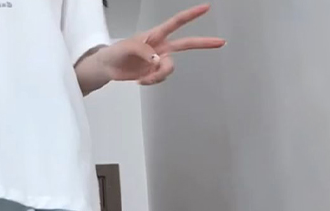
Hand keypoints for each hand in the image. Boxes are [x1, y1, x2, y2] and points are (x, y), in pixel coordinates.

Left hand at [102, 3, 224, 86]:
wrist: (108, 68)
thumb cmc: (117, 52)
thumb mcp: (128, 47)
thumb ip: (144, 52)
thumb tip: (158, 60)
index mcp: (156, 35)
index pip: (177, 22)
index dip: (191, 15)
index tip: (206, 8)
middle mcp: (161, 47)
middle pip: (187, 44)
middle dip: (204, 43)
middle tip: (221, 42)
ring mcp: (159, 61)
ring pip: (170, 68)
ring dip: (159, 76)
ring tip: (143, 78)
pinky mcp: (154, 74)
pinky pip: (161, 79)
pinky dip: (152, 82)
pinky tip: (141, 81)